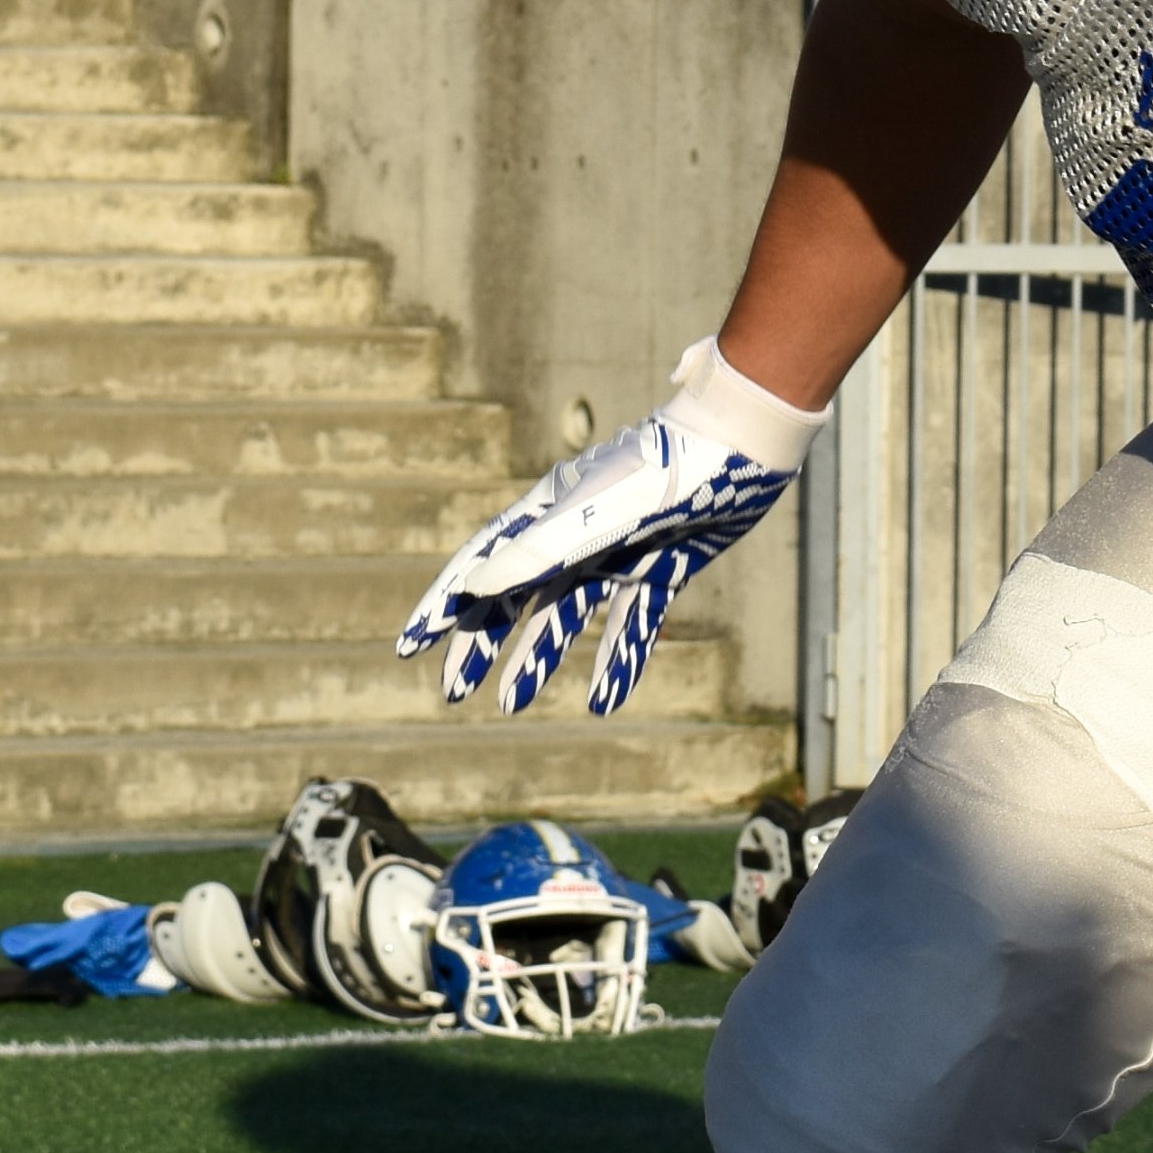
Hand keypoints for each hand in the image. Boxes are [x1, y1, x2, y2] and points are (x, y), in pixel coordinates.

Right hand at [398, 338, 823, 714]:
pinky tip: (603, 700)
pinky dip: (617, 658)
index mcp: (548, 513)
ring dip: (539, 657)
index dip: (444, 605)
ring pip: (566, 614)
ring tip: (512, 704)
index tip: (410, 646)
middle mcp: (576, 532)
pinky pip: (631, 620)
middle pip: (515, 596)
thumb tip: (472, 587)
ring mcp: (619, 550)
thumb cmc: (665, 470)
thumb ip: (538, 551)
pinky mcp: (662, 564)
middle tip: (454, 691)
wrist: (742, 447)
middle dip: (481, 642)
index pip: (481, 565)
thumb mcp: (596, 515)